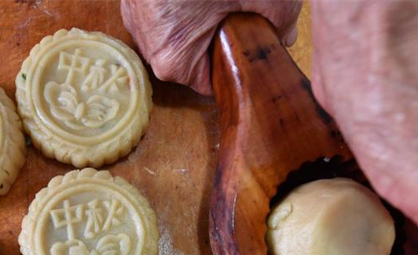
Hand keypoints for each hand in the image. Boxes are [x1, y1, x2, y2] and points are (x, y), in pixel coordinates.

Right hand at [121, 0, 301, 94]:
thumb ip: (279, 25)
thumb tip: (283, 39)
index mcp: (174, 57)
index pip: (210, 83)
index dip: (235, 64)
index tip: (249, 45)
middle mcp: (147, 42)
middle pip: (191, 57)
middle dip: (217, 37)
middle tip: (238, 10)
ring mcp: (134, 16)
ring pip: (174, 31)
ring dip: (197, 17)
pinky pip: (161, 9)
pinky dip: (180, 1)